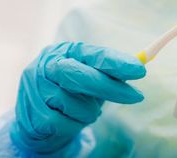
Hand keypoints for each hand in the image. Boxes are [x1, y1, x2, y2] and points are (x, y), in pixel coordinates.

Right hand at [11, 42, 145, 153]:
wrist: (38, 120)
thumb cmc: (72, 93)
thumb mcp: (91, 77)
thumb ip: (111, 71)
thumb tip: (143, 62)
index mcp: (64, 51)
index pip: (94, 54)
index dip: (117, 62)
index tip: (140, 70)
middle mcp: (47, 65)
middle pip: (81, 75)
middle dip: (111, 87)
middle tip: (137, 96)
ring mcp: (36, 89)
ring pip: (76, 104)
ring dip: (89, 112)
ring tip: (84, 111)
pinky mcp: (33, 114)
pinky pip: (65, 123)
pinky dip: (75, 125)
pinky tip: (70, 121)